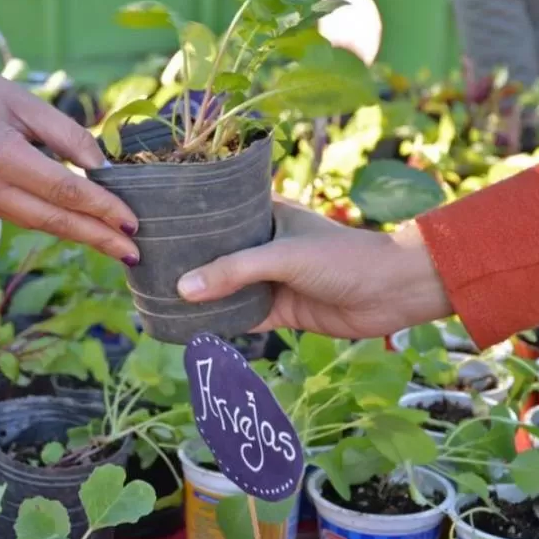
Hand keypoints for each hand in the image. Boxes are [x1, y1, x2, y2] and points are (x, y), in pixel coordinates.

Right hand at [0, 53, 138, 264]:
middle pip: (55, 220)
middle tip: (135, 254)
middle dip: (98, 238)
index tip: (133, 223)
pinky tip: (82, 227)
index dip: (102, 208)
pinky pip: (24, 217)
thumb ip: (66, 134)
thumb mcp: (22, 100)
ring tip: (117, 246)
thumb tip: (104, 168)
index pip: (64, 189)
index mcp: (0, 155)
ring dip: (81, 236)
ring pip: (40, 224)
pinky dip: (56, 222)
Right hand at [175, 198, 452, 338]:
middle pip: (218, 254)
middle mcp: (265, 245)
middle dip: (189, 262)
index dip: (190, 219)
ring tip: (159, 297)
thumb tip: (182, 290)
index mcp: (267, 214)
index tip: (154, 225)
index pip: (220, 212)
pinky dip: (221, 322)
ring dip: (202, 295)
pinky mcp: (281, 310)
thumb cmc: (341, 258)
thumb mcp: (282, 256)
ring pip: (227, 287)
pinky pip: (242, 316)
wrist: (390, 293)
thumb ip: (233, 272)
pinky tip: (191, 326)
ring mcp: (273, 279)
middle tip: (148, 267)